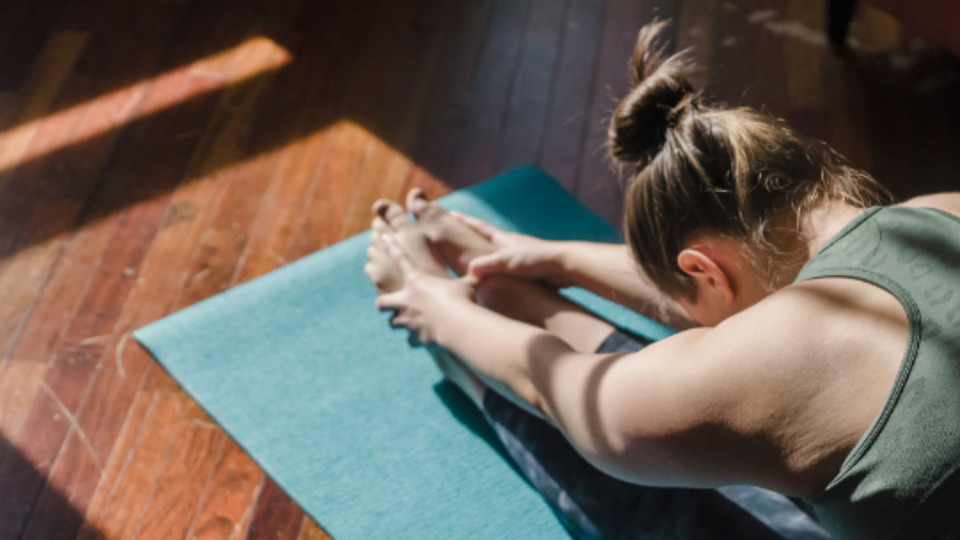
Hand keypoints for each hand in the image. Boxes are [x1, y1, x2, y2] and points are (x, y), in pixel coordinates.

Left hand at [375, 234, 476, 344]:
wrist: (457, 325)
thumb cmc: (462, 300)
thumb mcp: (468, 284)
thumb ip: (469, 279)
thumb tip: (482, 272)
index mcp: (417, 281)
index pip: (401, 258)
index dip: (391, 246)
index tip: (384, 237)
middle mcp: (406, 301)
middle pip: (382, 303)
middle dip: (383, 304)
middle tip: (387, 304)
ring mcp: (408, 321)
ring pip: (393, 324)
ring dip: (399, 323)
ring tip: (408, 323)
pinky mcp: (415, 337)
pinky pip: (411, 341)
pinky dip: (416, 341)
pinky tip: (424, 340)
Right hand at [450, 212, 570, 286]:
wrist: (564, 266)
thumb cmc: (536, 260)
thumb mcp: (506, 261)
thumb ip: (486, 265)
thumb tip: (469, 272)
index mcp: (503, 239)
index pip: (479, 227)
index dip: (464, 221)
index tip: (450, 212)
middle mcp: (511, 245)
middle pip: (486, 239)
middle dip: (471, 236)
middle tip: (456, 234)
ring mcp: (519, 257)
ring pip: (496, 256)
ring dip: (484, 256)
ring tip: (473, 260)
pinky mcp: (528, 270)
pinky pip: (506, 271)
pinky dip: (496, 273)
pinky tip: (495, 281)